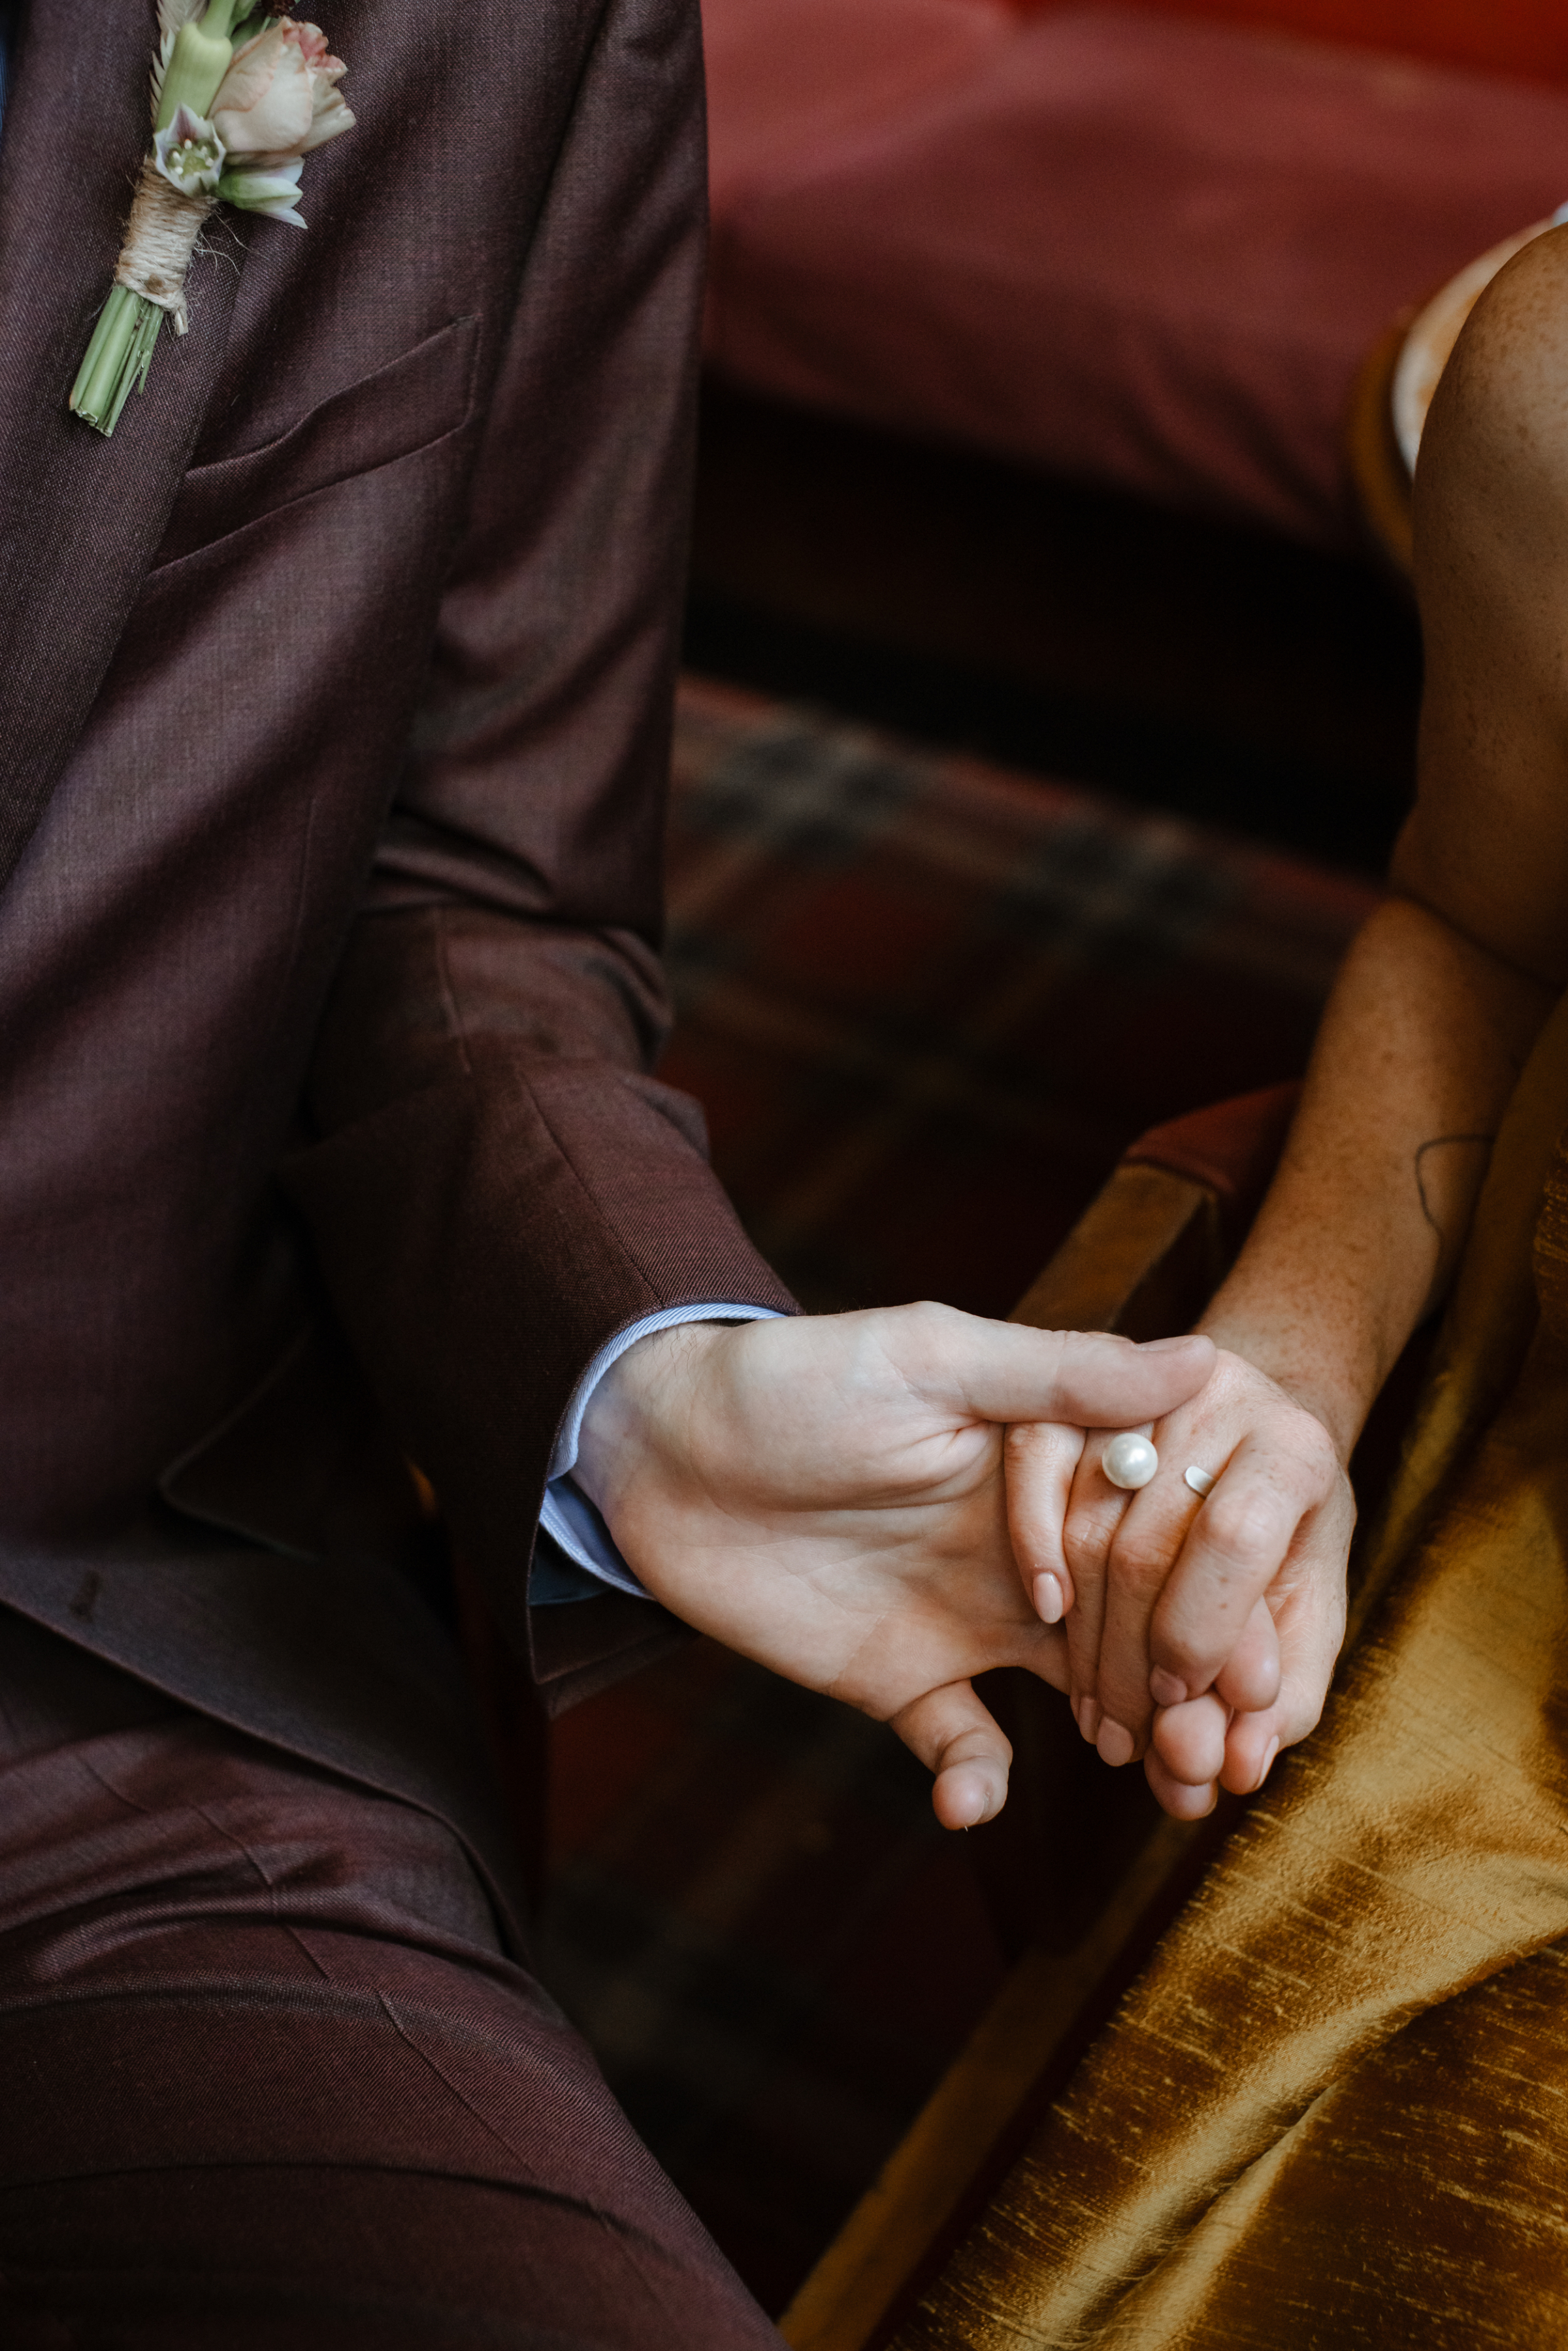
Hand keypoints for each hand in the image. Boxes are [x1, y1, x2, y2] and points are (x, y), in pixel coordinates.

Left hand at [574, 1304, 1214, 1829]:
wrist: (656, 1450)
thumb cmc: (791, 1382)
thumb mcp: (930, 1360)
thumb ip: (1059, 1376)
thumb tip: (1201, 1361)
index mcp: (1047, 1466)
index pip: (1158, 1534)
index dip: (1211, 1591)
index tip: (1261, 1649)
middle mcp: (1026, 1545)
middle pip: (1136, 1624)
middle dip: (1185, 1686)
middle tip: (1223, 1746)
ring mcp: (967, 1616)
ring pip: (1080, 1693)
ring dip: (1122, 1740)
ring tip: (1157, 1787)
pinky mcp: (902, 1679)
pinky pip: (965, 1745)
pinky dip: (978, 1780)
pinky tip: (970, 1796)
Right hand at [1006, 1348, 1352, 1817]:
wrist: (1250, 1436)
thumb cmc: (1287, 1540)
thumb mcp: (1307, 1613)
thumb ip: (1284, 1695)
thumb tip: (1236, 1770)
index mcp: (1296, 1448)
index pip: (1235, 1536)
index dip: (1201, 1629)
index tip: (1183, 1699)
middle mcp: (1220, 1396)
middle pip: (1147, 1543)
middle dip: (1130, 1664)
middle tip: (1129, 1742)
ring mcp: (1143, 1388)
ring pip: (1085, 1522)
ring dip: (1084, 1639)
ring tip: (1100, 1716)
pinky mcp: (1081, 1387)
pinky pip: (1035, 1467)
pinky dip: (1034, 1547)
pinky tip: (1053, 1618)